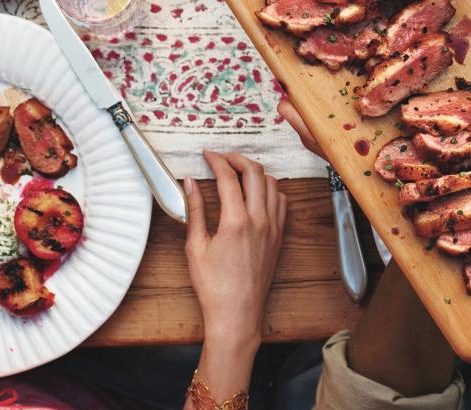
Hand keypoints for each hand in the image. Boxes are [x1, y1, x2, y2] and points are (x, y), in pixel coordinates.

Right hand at [185, 151, 285, 349]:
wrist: (237, 314)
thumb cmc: (213, 286)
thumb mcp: (195, 247)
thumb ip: (194, 209)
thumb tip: (189, 183)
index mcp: (236, 222)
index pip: (228, 176)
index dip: (216, 160)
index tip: (207, 155)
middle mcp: (259, 221)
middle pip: (254, 172)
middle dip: (237, 158)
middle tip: (222, 158)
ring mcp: (273, 228)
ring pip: (272, 183)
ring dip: (255, 171)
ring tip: (237, 172)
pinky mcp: (279, 237)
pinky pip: (281, 202)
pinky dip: (270, 189)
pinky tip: (255, 193)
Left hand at [278, 0, 470, 158]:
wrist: (420, 207)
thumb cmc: (368, 169)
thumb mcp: (331, 144)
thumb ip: (308, 123)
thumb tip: (282, 102)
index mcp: (383, 67)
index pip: (386, 21)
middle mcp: (419, 66)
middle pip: (431, 15)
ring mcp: (456, 76)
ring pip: (468, 29)